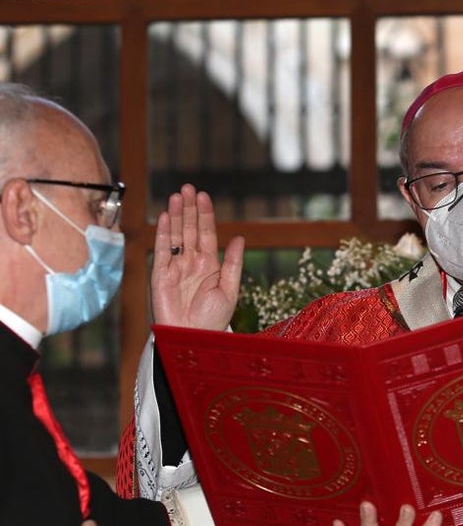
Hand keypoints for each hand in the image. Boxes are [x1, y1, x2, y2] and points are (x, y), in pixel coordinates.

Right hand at [151, 184, 244, 329]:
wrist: (193, 338)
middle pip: (190, 229)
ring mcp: (175, 267)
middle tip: (188, 187)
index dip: (205, 214)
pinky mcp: (160, 275)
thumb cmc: (213, 319)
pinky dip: (163, 234)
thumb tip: (239, 237)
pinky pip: (161, 250)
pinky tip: (165, 217)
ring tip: (177, 196)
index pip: (206, 233)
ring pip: (175, 235)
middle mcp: (191, 262)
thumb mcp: (230, 288)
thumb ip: (233, 262)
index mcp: (210, 264)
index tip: (203, 195)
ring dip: (176, 216)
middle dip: (189, 209)